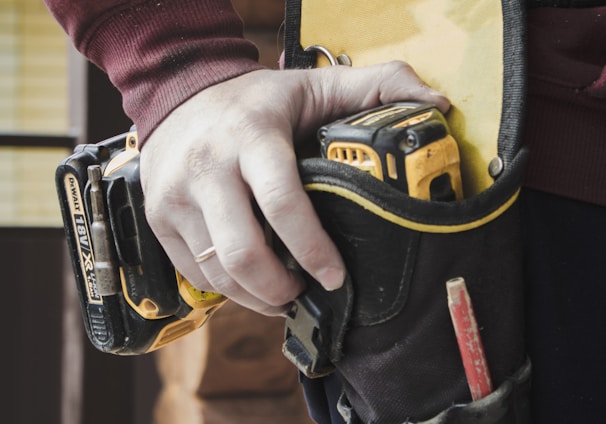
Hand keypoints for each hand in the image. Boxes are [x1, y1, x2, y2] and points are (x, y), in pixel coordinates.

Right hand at [140, 61, 449, 315]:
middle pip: (243, 254)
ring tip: (282, 293)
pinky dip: (227, 290)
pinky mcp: (159, 218)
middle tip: (305, 292)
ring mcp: (176, 197)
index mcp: (251, 137)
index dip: (314, 250)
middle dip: (281, 289)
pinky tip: (250, 283)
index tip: (336, 277)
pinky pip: (195, 274)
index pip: (283, 204)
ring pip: (218, 273)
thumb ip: (374, 87)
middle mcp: (207, 168)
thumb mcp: (312, 85)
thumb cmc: (252, 99)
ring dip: (255, 297)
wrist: (178, 93)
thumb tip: (435, 104)